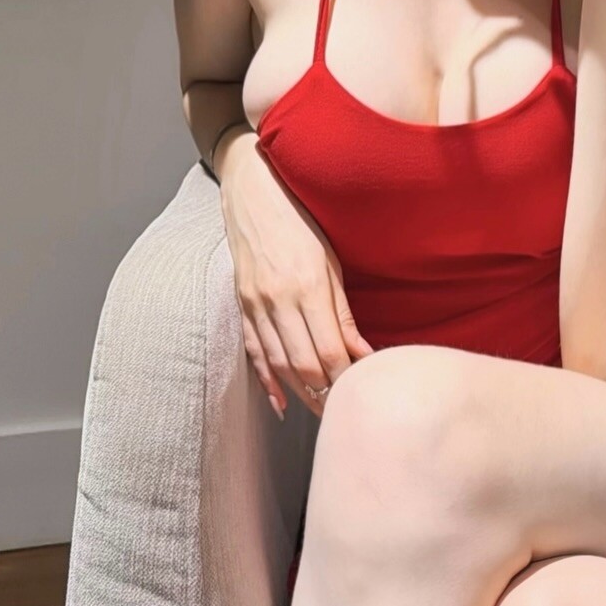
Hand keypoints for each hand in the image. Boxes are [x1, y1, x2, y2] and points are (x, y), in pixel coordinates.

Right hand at [217, 136, 376, 418]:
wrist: (252, 193)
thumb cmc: (301, 222)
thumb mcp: (332, 263)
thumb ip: (344, 314)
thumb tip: (364, 354)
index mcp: (306, 286)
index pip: (329, 350)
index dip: (346, 378)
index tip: (362, 391)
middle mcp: (277, 300)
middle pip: (303, 365)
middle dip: (326, 394)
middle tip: (344, 411)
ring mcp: (254, 304)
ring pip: (278, 364)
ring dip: (301, 393)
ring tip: (321, 412)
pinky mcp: (241, 305)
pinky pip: (255, 351)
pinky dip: (269, 380)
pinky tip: (281, 402)